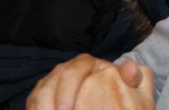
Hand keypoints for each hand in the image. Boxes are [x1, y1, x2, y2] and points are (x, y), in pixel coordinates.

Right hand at [28, 54, 156, 109]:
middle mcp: (66, 70)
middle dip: (49, 104)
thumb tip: (132, 69)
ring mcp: (52, 83)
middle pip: (51, 82)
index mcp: (89, 64)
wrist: (106, 106)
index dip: (68, 89)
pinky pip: (32, 103)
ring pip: (38, 94)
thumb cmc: (119, 103)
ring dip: (41, 108)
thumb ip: (136, 79)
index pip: (74, 70)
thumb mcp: (134, 93)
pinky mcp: (41, 97)